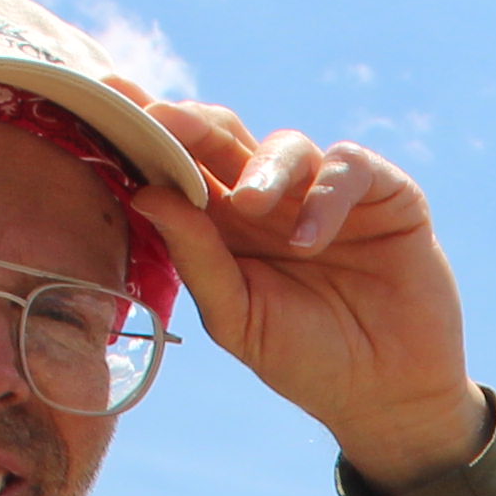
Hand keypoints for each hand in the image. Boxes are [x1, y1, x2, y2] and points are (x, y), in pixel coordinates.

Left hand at [112, 85, 489, 486]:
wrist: (387, 397)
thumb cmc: (307, 361)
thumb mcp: (239, 319)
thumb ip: (198, 260)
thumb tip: (147, 195)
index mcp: (228, 224)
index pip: (182, 162)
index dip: (149, 128)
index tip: (108, 97)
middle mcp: (275, 198)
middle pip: (225, 134)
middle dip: (191, 122)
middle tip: (161, 121)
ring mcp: (329, 193)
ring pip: (285, 144)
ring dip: (261, 168)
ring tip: (251, 206)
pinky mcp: (386, 196)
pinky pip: (349, 168)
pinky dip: (326, 194)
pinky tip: (308, 238)